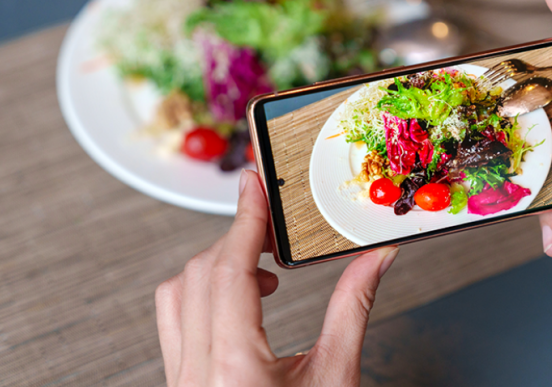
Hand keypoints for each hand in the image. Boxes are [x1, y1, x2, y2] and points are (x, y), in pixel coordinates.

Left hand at [155, 169, 398, 385]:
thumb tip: (375, 260)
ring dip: (217, 265)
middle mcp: (194, 373)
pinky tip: (239, 300)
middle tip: (272, 225)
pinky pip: (176, 320)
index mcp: (234, 370)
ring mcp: (180, 379)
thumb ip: (353, 309)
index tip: (254, 185)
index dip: (243, 219)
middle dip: (237, 239)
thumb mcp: (337, 380)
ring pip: (178, 294)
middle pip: (200, 273)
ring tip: (260, 266)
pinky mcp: (180, 383)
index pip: (228, 270)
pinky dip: (204, 293)